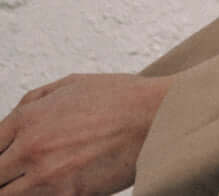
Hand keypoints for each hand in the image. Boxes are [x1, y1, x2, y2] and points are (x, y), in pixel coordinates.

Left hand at [0, 73, 170, 194]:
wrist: (154, 117)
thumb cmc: (118, 97)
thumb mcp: (71, 83)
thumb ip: (34, 102)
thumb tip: (13, 120)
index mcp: (28, 119)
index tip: (6, 160)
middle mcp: (31, 149)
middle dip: (4, 175)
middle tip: (18, 173)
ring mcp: (47, 178)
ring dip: (16, 189)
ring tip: (33, 182)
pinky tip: (53, 186)